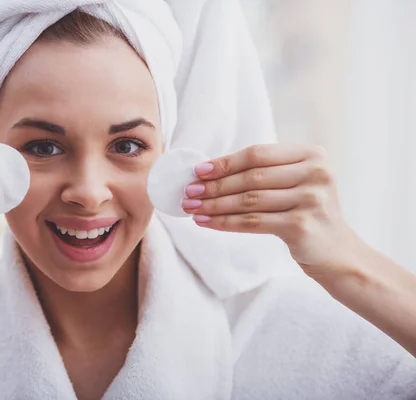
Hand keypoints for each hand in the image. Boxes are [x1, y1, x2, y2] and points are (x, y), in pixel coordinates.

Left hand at [182, 143, 360, 278]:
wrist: (339, 254)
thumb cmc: (309, 215)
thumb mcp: (298, 184)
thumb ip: (267, 172)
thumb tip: (210, 171)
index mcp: (313, 155)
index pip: (258, 153)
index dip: (225, 162)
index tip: (199, 171)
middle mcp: (316, 173)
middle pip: (251, 177)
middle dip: (214, 185)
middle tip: (188, 191)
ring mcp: (311, 199)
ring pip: (248, 200)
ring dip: (214, 204)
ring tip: (191, 207)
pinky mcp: (301, 226)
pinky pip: (252, 222)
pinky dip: (224, 222)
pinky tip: (205, 222)